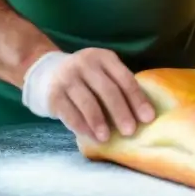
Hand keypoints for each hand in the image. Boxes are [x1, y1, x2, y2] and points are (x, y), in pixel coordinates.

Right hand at [21, 48, 155, 141]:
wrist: (46, 72)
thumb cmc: (84, 78)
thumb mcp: (101, 73)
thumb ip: (117, 87)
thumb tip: (141, 116)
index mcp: (103, 57)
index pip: (125, 78)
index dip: (137, 99)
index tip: (148, 118)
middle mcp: (85, 63)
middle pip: (108, 90)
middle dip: (121, 112)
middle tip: (130, 131)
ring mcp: (67, 78)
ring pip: (88, 102)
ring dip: (99, 122)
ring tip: (107, 138)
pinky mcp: (53, 94)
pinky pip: (70, 113)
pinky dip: (81, 126)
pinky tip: (90, 136)